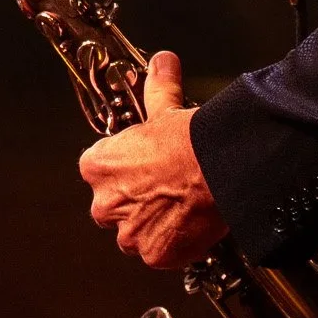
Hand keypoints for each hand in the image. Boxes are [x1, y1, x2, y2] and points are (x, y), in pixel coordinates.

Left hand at [77, 52, 228, 268]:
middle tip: (166, 190)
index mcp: (96, 167)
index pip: (100, 173)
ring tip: (180, 209)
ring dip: (152, 226)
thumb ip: (157, 88)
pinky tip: (190, 227)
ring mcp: (129, 233)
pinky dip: (174, 245)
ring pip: (134, 234)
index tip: (146, 168)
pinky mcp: (155, 255)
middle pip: (113, 207)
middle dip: (136, 202)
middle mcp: (103, 203)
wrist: (221, 170)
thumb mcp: (165, 109)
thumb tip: (162, 62)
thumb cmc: (189, 141)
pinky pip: (160, 254)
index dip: (125, 171)